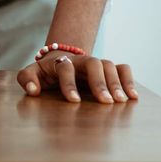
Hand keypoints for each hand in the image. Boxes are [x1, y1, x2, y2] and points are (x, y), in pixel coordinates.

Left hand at [16, 51, 137, 103]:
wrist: (60, 59)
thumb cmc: (46, 73)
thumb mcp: (32, 73)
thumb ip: (27, 79)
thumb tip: (33, 90)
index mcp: (60, 61)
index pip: (65, 68)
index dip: (69, 83)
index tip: (73, 101)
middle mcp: (81, 60)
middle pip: (93, 63)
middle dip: (100, 82)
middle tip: (105, 102)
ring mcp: (96, 63)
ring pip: (109, 65)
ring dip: (116, 83)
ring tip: (121, 102)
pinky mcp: (108, 69)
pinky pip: (123, 69)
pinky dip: (129, 80)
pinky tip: (133, 97)